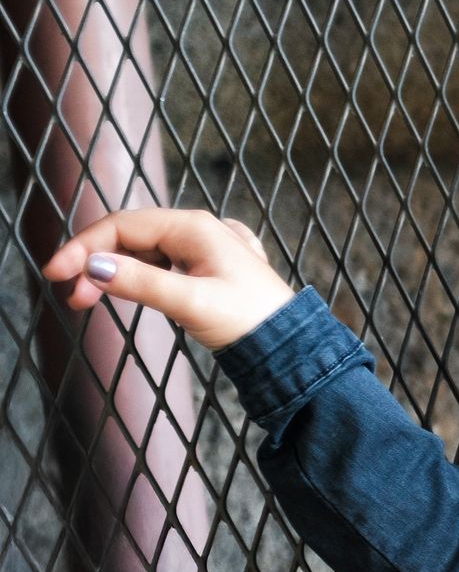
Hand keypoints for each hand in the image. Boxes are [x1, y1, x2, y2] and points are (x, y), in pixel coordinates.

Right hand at [39, 209, 299, 351]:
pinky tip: (129, 290)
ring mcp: (206, 247)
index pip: (123, 226)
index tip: (55, 275)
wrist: (290, 344)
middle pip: (131, 236)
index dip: (84, 248)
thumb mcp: (190, 302)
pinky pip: (164, 262)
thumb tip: (95, 267)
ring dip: (116, 271)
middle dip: (96, 263)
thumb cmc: (249, 320)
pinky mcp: (210, 268)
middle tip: (73, 299)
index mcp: (195, 228)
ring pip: (146, 250)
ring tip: (91, 301)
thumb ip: (142, 283)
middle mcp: (200, 230)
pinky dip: (140, 275)